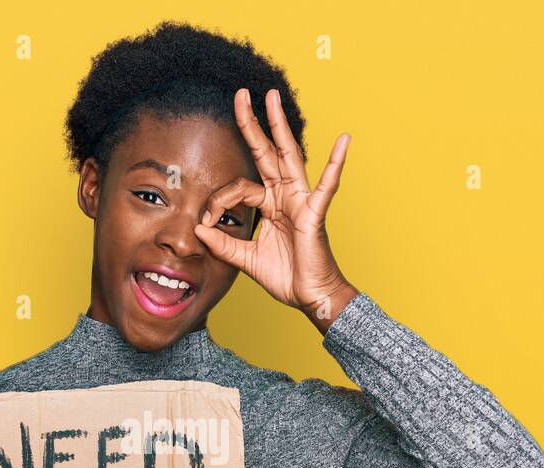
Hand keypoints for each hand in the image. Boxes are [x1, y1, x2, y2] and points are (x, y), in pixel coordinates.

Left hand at [193, 87, 358, 329]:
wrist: (309, 296)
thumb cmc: (286, 277)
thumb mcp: (245, 259)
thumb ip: (223, 245)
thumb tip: (199, 230)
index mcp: (269, 204)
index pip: (237, 188)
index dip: (218, 202)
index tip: (206, 223)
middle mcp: (284, 196)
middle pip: (266, 152)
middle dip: (253, 123)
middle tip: (241, 94)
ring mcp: (300, 200)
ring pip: (288, 156)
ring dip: (279, 126)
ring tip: (272, 97)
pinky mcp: (315, 212)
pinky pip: (326, 185)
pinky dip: (336, 163)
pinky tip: (343, 140)